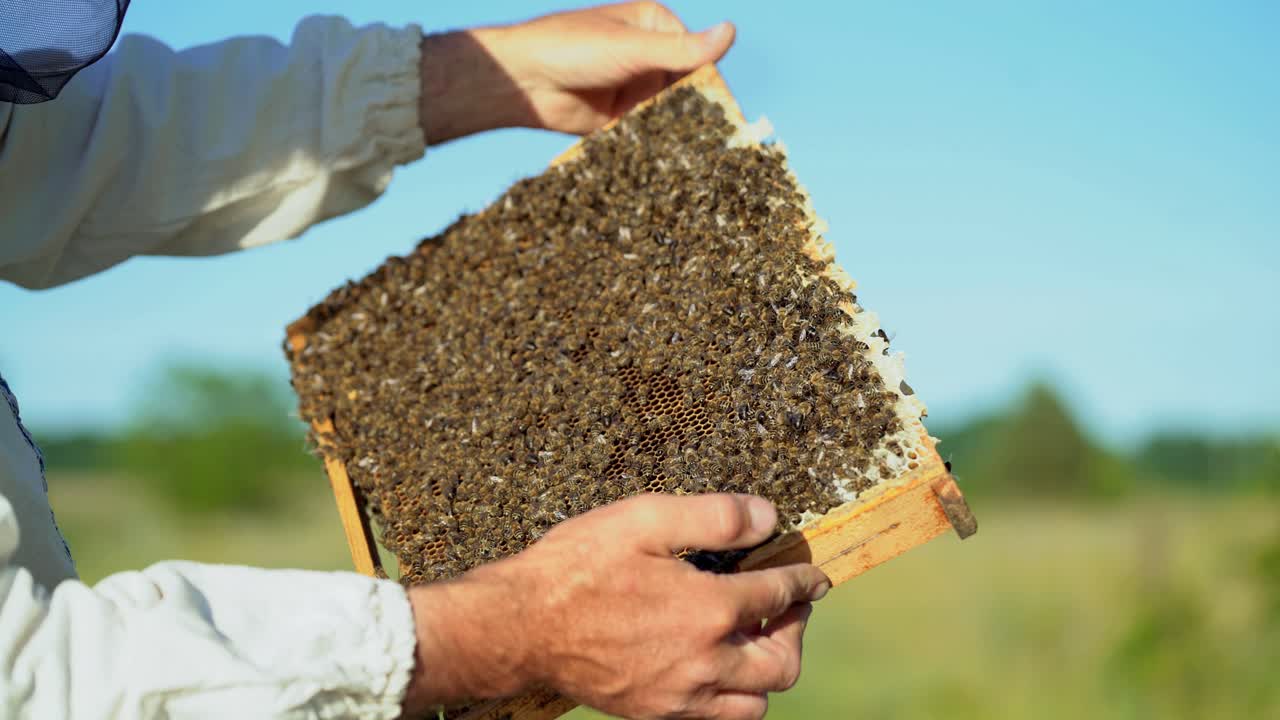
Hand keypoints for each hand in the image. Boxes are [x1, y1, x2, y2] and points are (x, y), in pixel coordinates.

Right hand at [402, 494, 829, 719]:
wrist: (519, 626)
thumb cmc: (577, 566)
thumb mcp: (645, 518)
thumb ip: (714, 517)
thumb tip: (767, 516)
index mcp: (706, 609)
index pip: (779, 596)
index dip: (803, 582)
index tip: (814, 575)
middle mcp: (703, 661)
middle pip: (782, 662)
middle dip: (796, 631)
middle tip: (788, 607)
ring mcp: (680, 695)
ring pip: (755, 701)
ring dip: (768, 670)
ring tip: (754, 639)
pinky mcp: (655, 712)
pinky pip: (718, 718)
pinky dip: (733, 696)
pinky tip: (717, 665)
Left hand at [420, 2, 735, 143]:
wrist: (522, 80)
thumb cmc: (571, 48)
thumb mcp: (632, 47)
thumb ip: (681, 49)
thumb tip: (731, 32)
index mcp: (654, 26)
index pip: (698, 56)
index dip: (712, 84)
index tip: (729, 114)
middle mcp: (647, 55)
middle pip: (686, 87)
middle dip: (698, 112)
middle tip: (719, 142)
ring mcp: (634, 88)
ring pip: (668, 112)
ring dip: (679, 132)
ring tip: (702, 159)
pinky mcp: (619, 118)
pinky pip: (647, 132)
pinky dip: (658, 146)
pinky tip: (675, 166)